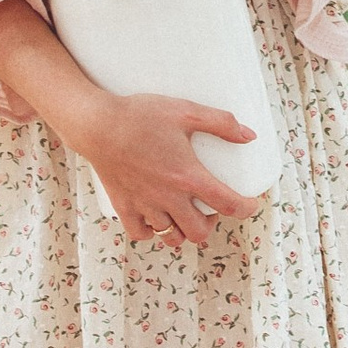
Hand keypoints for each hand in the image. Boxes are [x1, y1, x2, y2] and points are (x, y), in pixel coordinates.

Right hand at [73, 90, 257, 248]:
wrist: (97, 124)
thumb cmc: (140, 115)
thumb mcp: (185, 111)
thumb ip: (220, 123)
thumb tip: (248, 135)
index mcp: (188, 176)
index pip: (228, 204)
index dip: (246, 208)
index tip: (250, 204)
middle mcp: (168, 197)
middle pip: (199, 231)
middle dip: (210, 224)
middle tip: (210, 208)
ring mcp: (145, 205)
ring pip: (172, 237)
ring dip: (183, 230)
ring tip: (184, 214)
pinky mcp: (124, 206)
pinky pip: (142, 233)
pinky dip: (152, 231)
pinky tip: (155, 217)